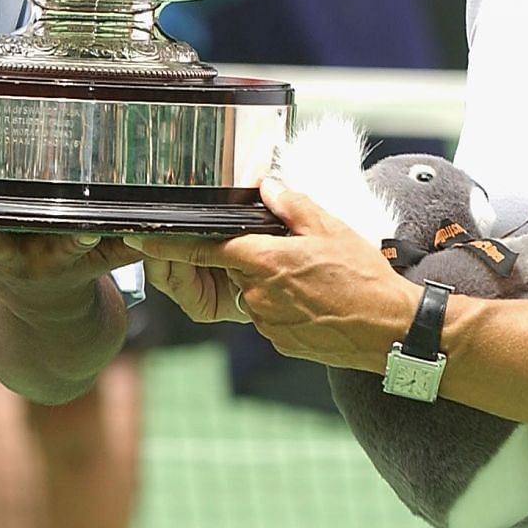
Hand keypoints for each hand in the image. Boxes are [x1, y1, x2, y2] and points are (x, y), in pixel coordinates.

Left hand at [0, 221, 139, 323]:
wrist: (48, 323)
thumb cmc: (82, 267)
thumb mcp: (109, 255)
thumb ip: (133, 234)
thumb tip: (179, 210)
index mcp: (64, 256)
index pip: (74, 244)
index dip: (74, 238)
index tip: (75, 229)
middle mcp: (26, 259)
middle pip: (5, 244)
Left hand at [128, 179, 420, 373]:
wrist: (390, 329)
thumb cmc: (363, 277)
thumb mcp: (329, 227)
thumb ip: (290, 205)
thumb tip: (265, 186)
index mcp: (263, 262)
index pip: (204, 248)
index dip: (167, 242)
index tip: (137, 236)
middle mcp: (256, 294)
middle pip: (234, 267)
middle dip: (252, 256)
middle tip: (294, 252)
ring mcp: (266, 321)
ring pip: (250, 291)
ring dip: (268, 281)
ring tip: (312, 277)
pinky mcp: (279, 341)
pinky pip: (268, 314)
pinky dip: (282, 304)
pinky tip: (314, 300)